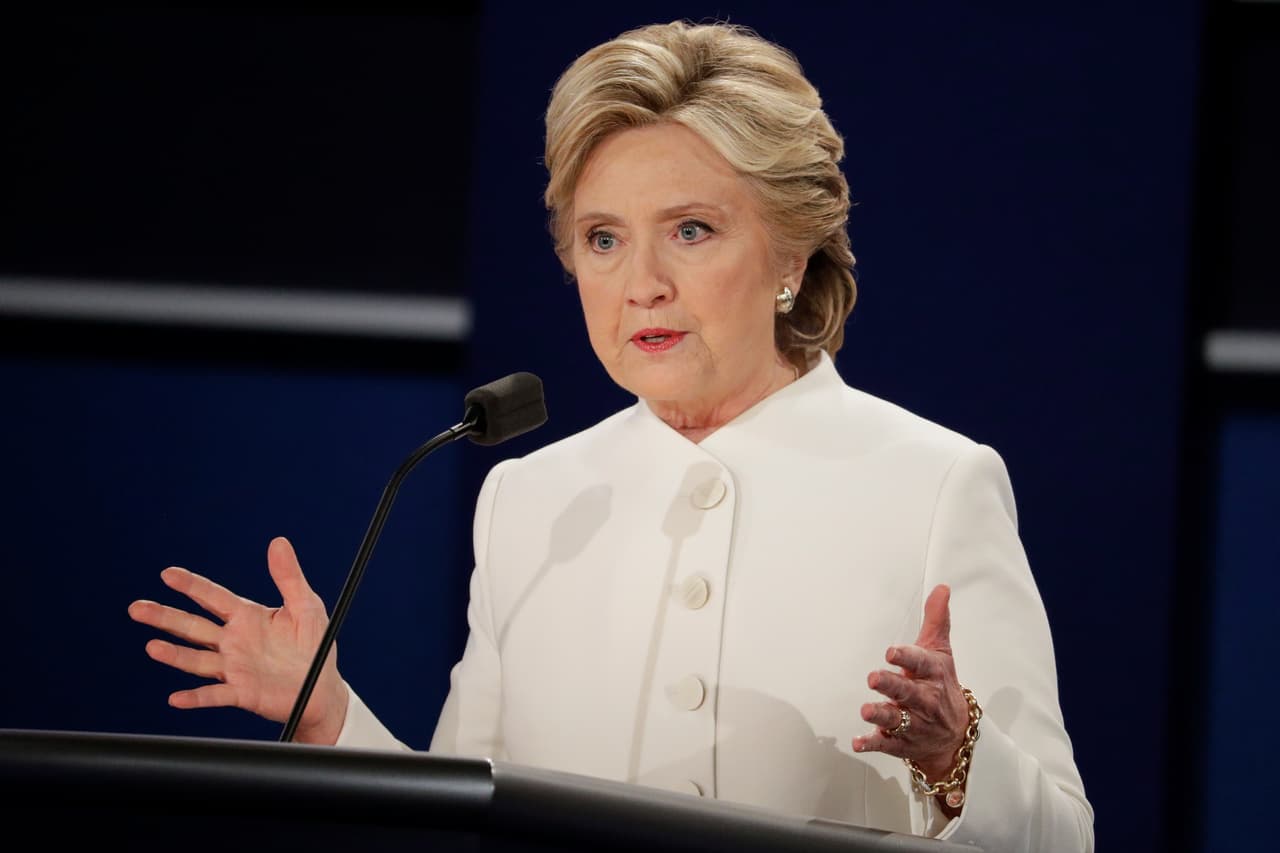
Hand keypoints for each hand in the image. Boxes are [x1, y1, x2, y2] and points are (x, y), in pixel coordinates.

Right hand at [128, 536, 347, 743]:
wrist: (323, 689)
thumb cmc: (314, 646)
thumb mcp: (306, 605)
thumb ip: (289, 576)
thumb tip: (279, 542)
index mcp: (247, 617)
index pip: (213, 597)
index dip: (191, 585)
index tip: (167, 574)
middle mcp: (234, 641)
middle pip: (193, 626)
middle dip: (165, 617)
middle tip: (137, 608)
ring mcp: (234, 668)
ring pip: (197, 659)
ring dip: (175, 654)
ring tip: (152, 647)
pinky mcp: (241, 693)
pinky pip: (215, 695)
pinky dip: (196, 698)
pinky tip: (177, 698)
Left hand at [852, 584, 967, 782]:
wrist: (957, 736)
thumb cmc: (942, 687)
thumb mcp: (941, 652)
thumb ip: (937, 620)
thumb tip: (941, 588)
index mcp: (933, 674)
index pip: (922, 663)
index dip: (907, 657)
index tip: (891, 652)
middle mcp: (925, 699)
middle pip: (907, 692)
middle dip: (891, 685)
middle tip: (873, 678)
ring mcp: (914, 723)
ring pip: (897, 719)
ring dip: (881, 715)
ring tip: (866, 710)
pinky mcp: (902, 743)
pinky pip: (887, 744)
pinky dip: (872, 742)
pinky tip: (858, 741)